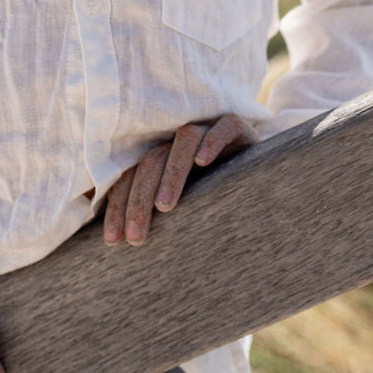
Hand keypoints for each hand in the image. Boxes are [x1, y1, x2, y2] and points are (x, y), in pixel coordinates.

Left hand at [103, 113, 257, 248]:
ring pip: (184, 140)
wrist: (259, 182)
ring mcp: (209, 129)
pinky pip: (223, 126)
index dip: (119, 206)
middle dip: (139, 199)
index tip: (113, 240)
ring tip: (164, 206)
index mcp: (161, 156)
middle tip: (136, 236)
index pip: (132, 175)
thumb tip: (119, 246)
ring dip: (172, 173)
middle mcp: (180, 140)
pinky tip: (204, 163)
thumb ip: (157, 218)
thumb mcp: (184, 209)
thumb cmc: (214, 199)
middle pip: (152, 160)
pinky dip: (212, 142)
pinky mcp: (237, 127)